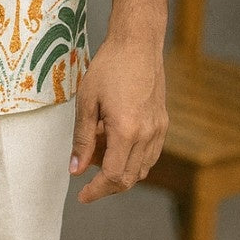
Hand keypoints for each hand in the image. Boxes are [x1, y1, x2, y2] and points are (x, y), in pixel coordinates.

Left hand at [67, 36, 167, 203]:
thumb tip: (76, 169)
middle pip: (128, 178)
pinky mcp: (163, 123)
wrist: (137, 43)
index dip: (96, 191)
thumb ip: (82, 138)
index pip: (112, 176)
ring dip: (120, 172)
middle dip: (106, 186)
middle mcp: (147, 135)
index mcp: (127, 131)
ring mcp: (159, 130)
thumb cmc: (109, 66)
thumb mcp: (87, 101)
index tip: (82, 195)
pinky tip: (116, 145)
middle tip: (87, 180)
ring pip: (141, 169)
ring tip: (98, 152)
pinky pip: (150, 155)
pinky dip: (133, 160)